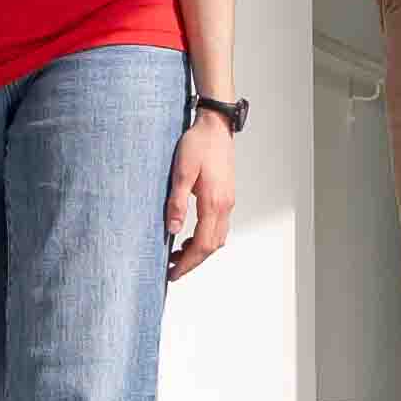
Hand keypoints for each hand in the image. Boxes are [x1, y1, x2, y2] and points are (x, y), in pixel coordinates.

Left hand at [167, 104, 237, 274]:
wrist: (216, 126)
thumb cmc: (198, 145)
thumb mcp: (181, 172)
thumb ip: (177, 202)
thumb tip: (173, 230)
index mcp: (214, 203)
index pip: (203, 245)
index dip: (188, 263)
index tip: (173, 274)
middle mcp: (225, 206)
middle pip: (212, 246)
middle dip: (193, 262)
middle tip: (172, 270)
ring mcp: (228, 202)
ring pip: (217, 238)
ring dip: (199, 250)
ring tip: (178, 255)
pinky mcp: (226, 196)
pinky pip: (218, 226)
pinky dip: (205, 238)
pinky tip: (190, 235)